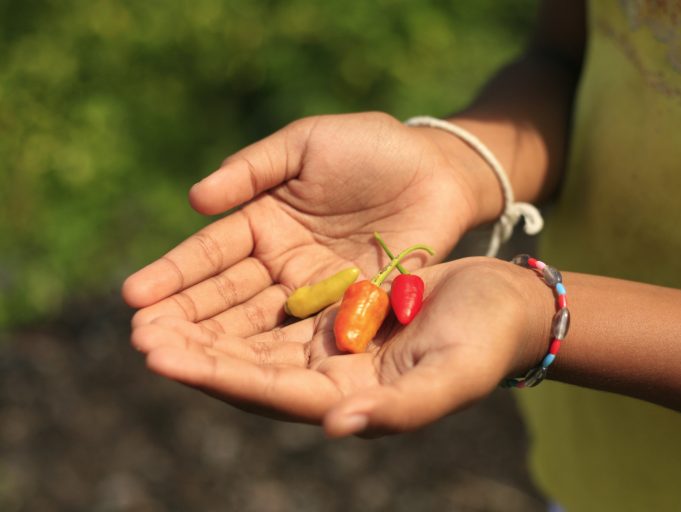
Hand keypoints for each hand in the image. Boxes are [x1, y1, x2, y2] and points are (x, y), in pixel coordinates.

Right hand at [123, 112, 498, 336]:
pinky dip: (273, 355)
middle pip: (226, 296)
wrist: (439, 170)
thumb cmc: (373, 148)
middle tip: (143, 343)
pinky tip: (239, 374)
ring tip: (171, 364)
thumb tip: (196, 199)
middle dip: (185, 319)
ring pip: (258, 324)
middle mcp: (281, 262)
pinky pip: (307, 336)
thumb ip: (253, 168)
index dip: (175, 273)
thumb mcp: (307, 145)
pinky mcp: (349, 311)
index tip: (135, 296)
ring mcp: (313, 291)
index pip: (212, 252)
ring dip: (217, 344)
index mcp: (264, 219)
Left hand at [130, 258, 551, 436]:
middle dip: (193, 351)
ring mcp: (329, 342)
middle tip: (138, 332)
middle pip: (248, 368)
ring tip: (150, 307)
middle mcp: (330, 378)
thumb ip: (400, 410)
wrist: (505, 303)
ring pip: (254, 336)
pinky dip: (239, 294)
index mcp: (349, 400)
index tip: (162, 357)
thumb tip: (336, 428)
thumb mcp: (452, 376)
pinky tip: (205, 280)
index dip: (215, 376)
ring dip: (205, 323)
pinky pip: (276, 303)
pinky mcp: (334, 308)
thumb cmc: (486, 342)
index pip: (269, 394)